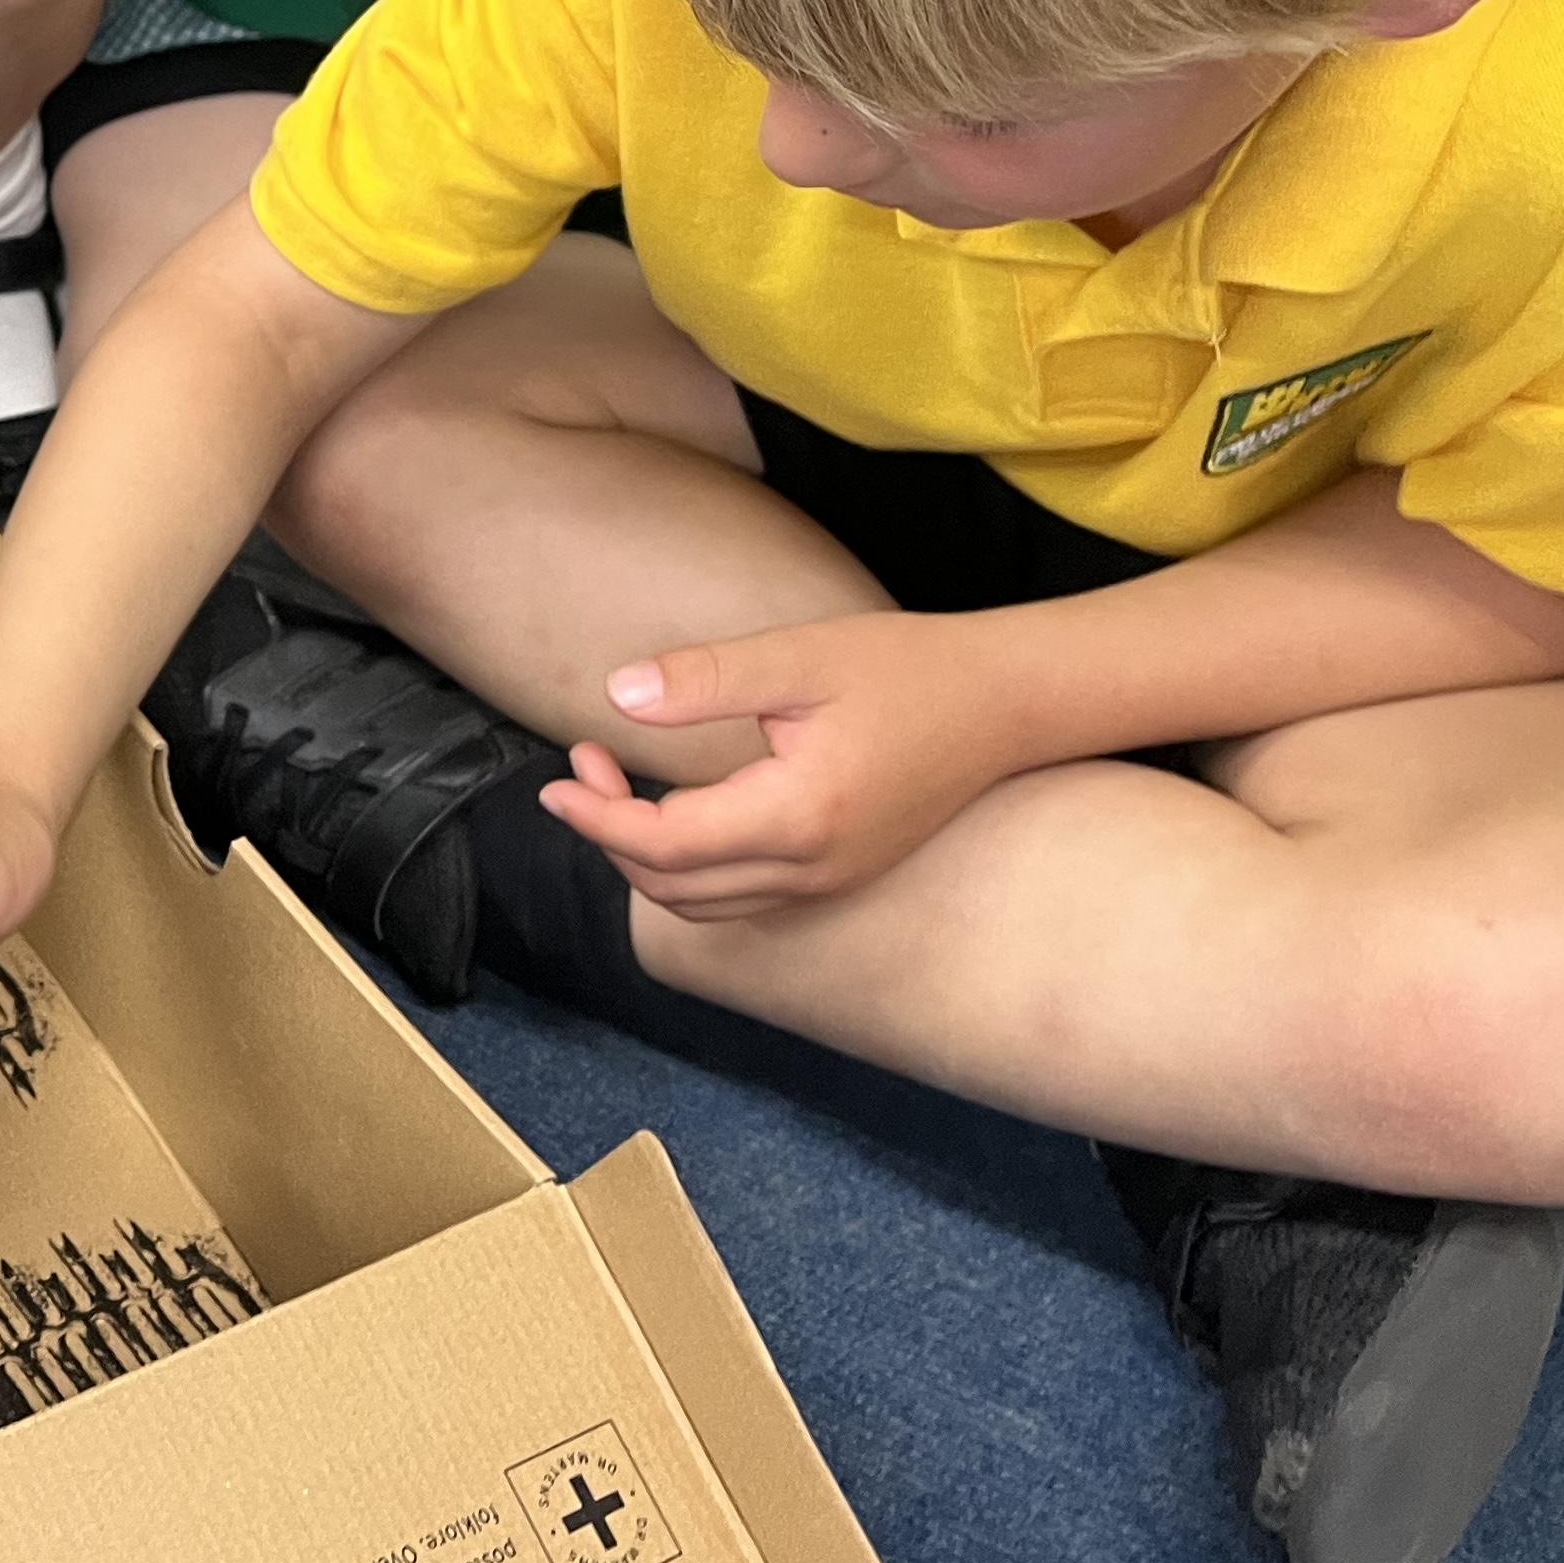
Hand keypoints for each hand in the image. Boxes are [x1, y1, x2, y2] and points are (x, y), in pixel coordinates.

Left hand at [541, 610, 1024, 921]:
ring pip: (705, 904)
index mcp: (799, 817)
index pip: (664, 846)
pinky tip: (672, 810)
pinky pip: (741, 897)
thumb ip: (705, 680)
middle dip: (609, 834)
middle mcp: (814, 869)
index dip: (598, 817)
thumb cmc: (907, 669)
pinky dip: (688, 869)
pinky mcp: (840, 877)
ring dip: (644, 858)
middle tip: (580, 765)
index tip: (557, 776)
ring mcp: (830, 883)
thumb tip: (615, 696)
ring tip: (612, 783)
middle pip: (674, 888)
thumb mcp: (800, 658)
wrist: (1006, 704)